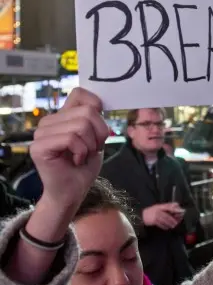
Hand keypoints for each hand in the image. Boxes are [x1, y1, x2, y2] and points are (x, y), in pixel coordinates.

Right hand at [30, 88, 109, 209]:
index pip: (79, 93)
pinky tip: (76, 161)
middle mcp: (49, 121)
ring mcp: (41, 133)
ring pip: (81, 125)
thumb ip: (94, 118)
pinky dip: (81, 151)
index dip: (96, 105)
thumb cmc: (84, 165)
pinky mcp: (39, 147)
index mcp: (63, 115)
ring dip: (90, 145)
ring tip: (83, 156)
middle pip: (87, 111)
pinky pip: (71, 139)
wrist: (73, 191)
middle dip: (99, 133)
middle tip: (92, 149)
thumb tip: (98, 103)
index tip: (100, 126)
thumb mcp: (95, 137)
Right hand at [143, 203, 182, 229]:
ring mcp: (155, 216)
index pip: (169, 207)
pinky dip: (164, 226)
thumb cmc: (152, 211)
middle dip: (173, 219)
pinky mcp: (153, 221)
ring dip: (170, 224)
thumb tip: (177, 205)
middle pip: (167, 216)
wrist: (142, 216)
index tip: (181, 211)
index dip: (175, 209)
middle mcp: (158, 211)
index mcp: (160, 206)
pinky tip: (167, 228)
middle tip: (177, 222)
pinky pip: (160, 224)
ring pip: (164, 221)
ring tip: (173, 226)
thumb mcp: (159, 207)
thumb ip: (167, 206)